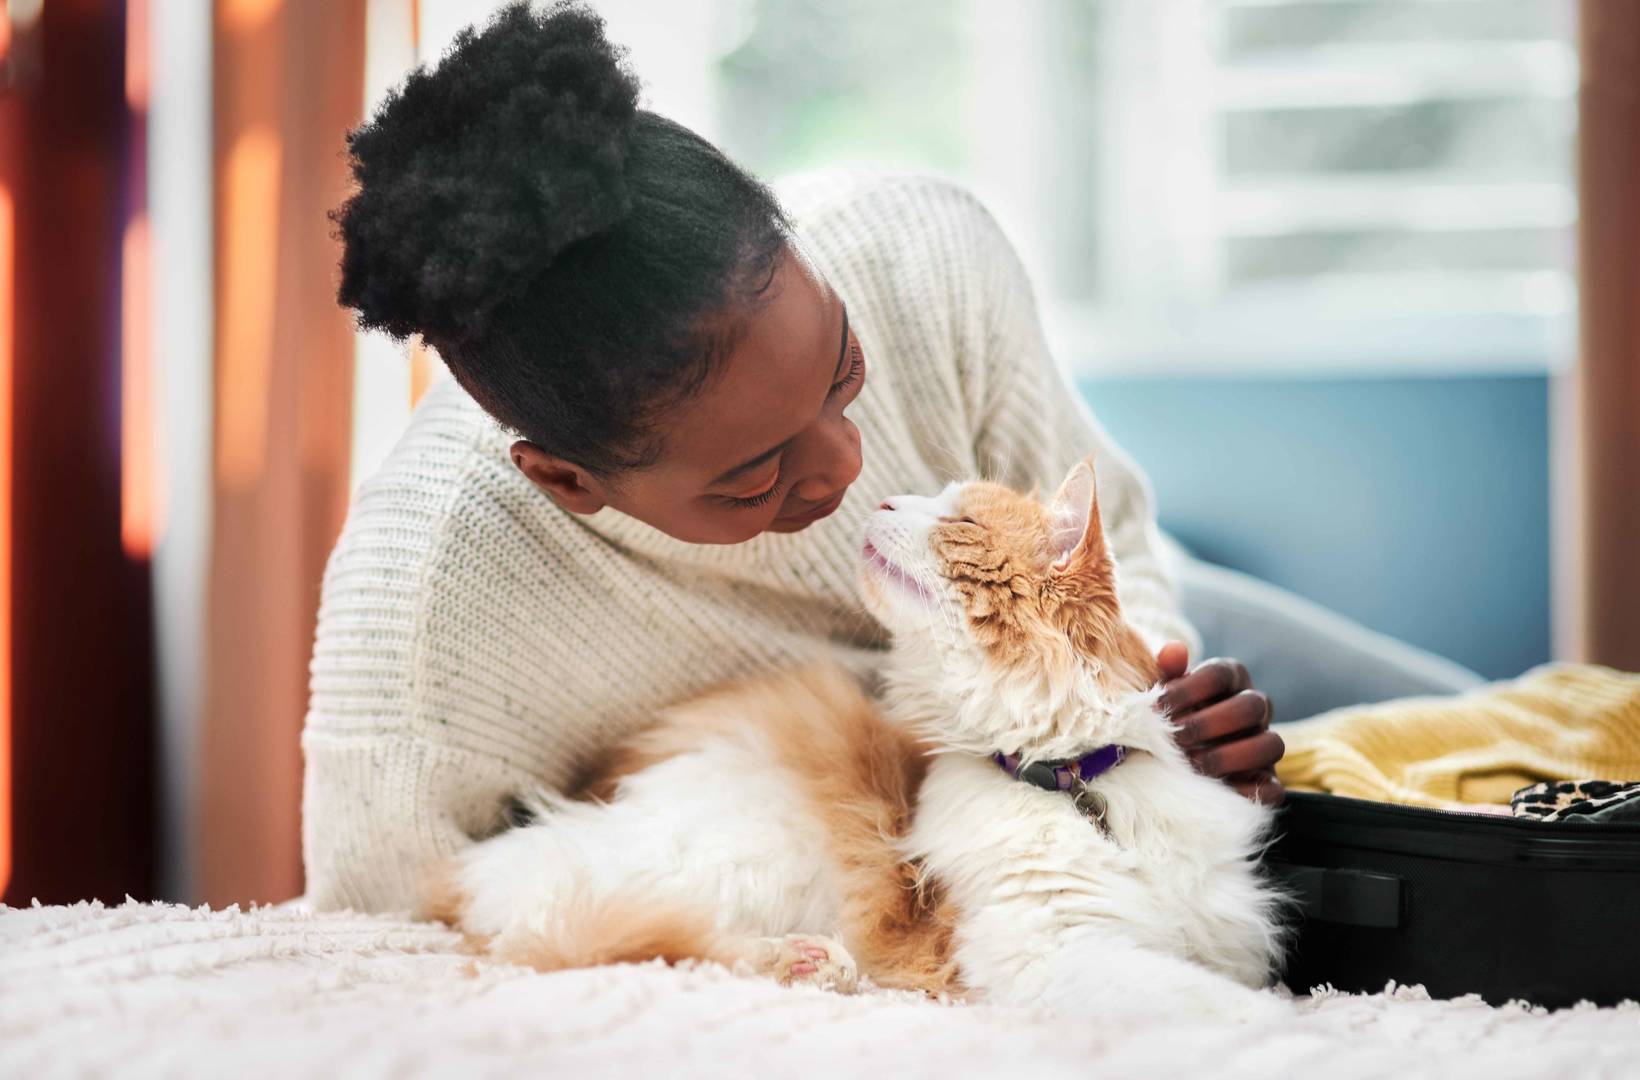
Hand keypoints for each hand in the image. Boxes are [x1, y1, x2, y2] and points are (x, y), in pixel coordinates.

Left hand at [1156, 642, 1283, 803]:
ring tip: (1193, 765)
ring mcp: (1265, 744)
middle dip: (1209, 724)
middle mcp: (1255, 708)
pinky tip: (1213, 791)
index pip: (1220, 674)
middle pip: (1251, 706)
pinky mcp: (1268, 782)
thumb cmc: (1171, 716)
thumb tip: (1173, 650)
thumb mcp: (1165, 695)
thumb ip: (1167, 672)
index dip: (1188, 689)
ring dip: (1230, 756)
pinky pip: (1273, 788)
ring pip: (1273, 744)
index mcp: (1231, 679)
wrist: (1176, 757)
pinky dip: (1245, 791)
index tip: (1156, 707)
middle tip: (1176, 739)